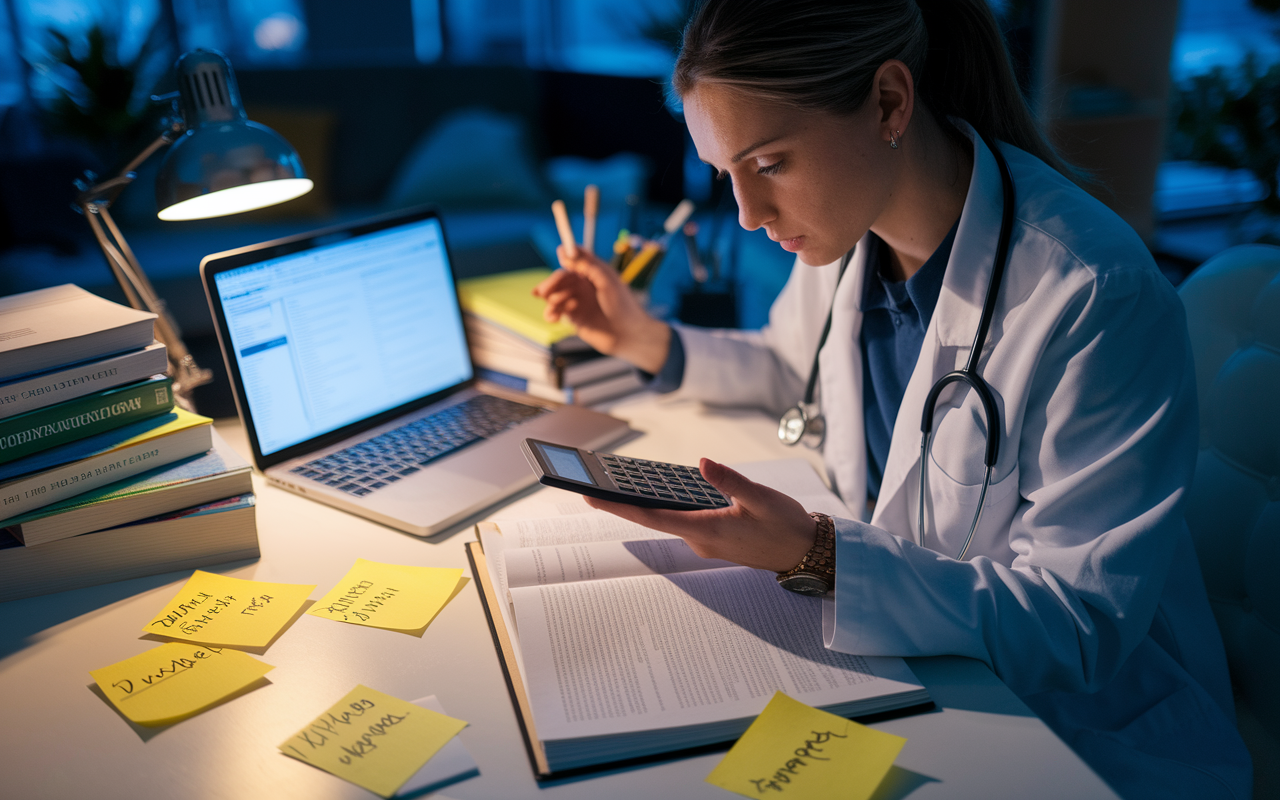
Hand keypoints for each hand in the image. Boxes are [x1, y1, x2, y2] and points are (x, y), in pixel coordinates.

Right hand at [533, 245, 670, 373]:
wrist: (627, 335)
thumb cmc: (623, 307)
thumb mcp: (607, 281)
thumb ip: (587, 265)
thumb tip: (566, 252)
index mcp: (593, 273)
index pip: (574, 260)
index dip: (565, 257)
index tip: (560, 259)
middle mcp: (584, 285)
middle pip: (560, 278)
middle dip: (550, 283)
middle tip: (541, 291)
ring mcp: (577, 301)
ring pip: (555, 295)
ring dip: (551, 299)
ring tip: (556, 305)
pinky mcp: (574, 318)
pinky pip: (555, 312)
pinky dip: (551, 313)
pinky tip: (554, 317)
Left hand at [585, 458, 817, 571]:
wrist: (806, 552)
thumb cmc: (786, 526)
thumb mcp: (762, 497)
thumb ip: (730, 480)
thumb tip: (703, 463)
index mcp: (707, 531)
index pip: (651, 518)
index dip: (618, 507)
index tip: (590, 496)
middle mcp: (700, 540)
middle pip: (654, 518)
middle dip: (624, 502)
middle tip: (591, 485)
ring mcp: (706, 542)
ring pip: (670, 519)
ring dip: (649, 503)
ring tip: (621, 482)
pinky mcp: (714, 539)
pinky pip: (686, 520)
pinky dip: (672, 506)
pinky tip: (666, 489)